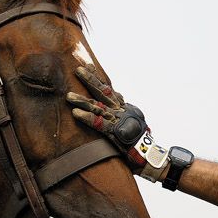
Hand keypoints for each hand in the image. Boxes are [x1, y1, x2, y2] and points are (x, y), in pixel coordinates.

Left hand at [66, 64, 168, 180]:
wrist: (148, 152)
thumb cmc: (138, 138)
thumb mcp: (131, 120)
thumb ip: (121, 111)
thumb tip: (117, 102)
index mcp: (123, 106)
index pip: (108, 87)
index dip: (97, 76)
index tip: (87, 65)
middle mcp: (120, 109)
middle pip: (103, 91)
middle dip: (90, 79)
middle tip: (78, 70)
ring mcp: (117, 119)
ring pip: (97, 106)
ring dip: (82, 100)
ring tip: (69, 96)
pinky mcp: (114, 132)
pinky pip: (98, 123)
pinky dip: (87, 118)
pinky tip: (75, 113)